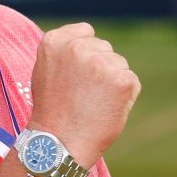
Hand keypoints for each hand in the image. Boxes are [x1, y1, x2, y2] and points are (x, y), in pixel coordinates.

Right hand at [27, 23, 140, 167]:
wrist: (60, 145)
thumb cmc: (53, 112)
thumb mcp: (45, 71)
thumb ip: (65, 52)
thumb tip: (89, 39)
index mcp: (56, 41)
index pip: (86, 32)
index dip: (86, 53)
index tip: (78, 74)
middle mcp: (78, 47)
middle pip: (104, 48)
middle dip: (100, 67)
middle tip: (83, 95)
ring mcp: (101, 62)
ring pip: (119, 65)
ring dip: (112, 82)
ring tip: (93, 104)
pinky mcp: (123, 79)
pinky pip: (131, 81)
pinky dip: (124, 97)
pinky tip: (106, 110)